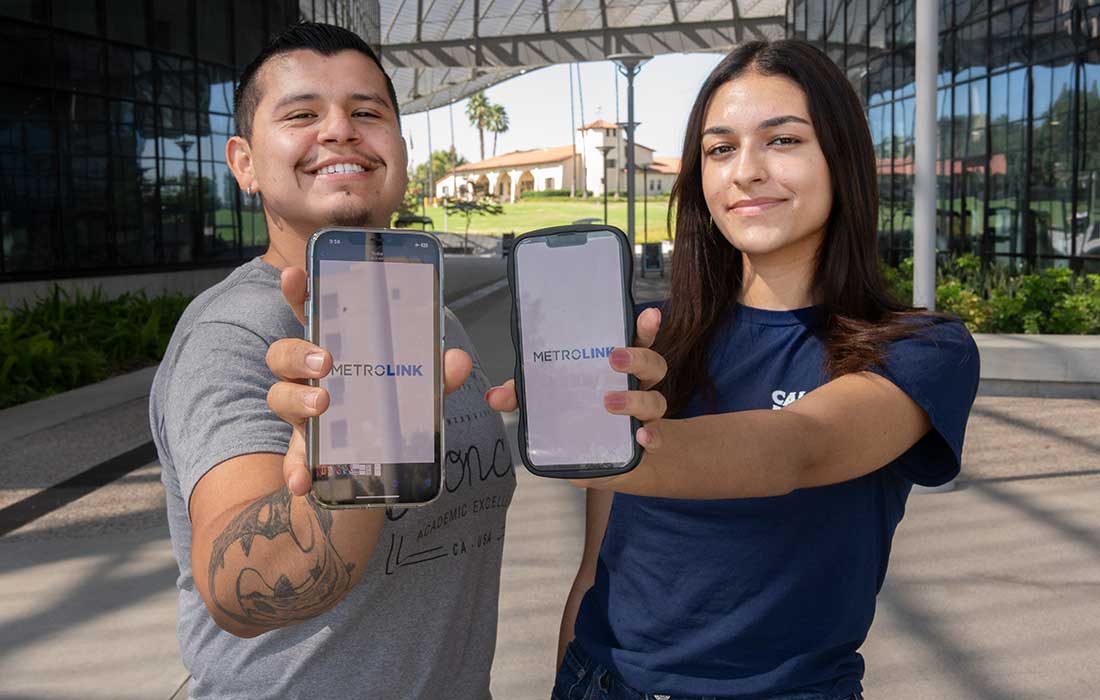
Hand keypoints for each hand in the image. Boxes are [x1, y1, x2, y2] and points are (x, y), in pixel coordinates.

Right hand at [266, 266, 473, 495]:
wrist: (381, 466)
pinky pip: (293, 458)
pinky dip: (295, 469)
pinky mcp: (307, 450)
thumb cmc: (392, 409)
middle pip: (283, 353)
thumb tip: (457, 360)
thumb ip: (436, 374)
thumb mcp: (419, 389)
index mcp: (336, 349)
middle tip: (326, 361)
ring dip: (296, 400)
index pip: (310, 312)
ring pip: (278, 396)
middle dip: (297, 352)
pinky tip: (302, 481)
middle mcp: (310, 377)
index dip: (298, 291)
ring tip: (322, 406)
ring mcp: (303, 412)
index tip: (294, 274)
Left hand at [484, 305, 667, 425]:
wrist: (601, 459)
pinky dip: (653, 437)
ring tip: (609, 402)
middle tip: (614, 358)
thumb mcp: (547, 401)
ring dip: (636, 399)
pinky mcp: (643, 443)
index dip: (646, 326)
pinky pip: (657, 438)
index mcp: (618, 367)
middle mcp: (637, 386)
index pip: (637, 340)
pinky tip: (643, 437)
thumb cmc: (578, 416)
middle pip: (653, 364)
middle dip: (638, 358)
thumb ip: (523, 395)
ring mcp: (643, 414)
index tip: (648, 314)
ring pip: (657, 399)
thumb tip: (494, 396)